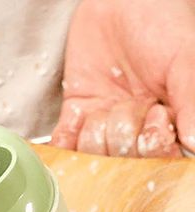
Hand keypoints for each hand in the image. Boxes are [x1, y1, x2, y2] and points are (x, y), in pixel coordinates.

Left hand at [52, 0, 194, 156]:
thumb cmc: (162, 22)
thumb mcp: (185, 59)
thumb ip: (190, 100)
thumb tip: (194, 143)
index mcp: (166, 120)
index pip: (156, 155)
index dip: (152, 142)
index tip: (157, 117)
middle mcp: (134, 126)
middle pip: (121, 158)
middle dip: (123, 134)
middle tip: (131, 105)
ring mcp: (103, 121)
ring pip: (92, 151)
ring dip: (95, 132)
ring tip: (106, 106)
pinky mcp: (76, 112)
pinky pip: (65, 140)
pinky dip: (61, 149)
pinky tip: (61, 152)